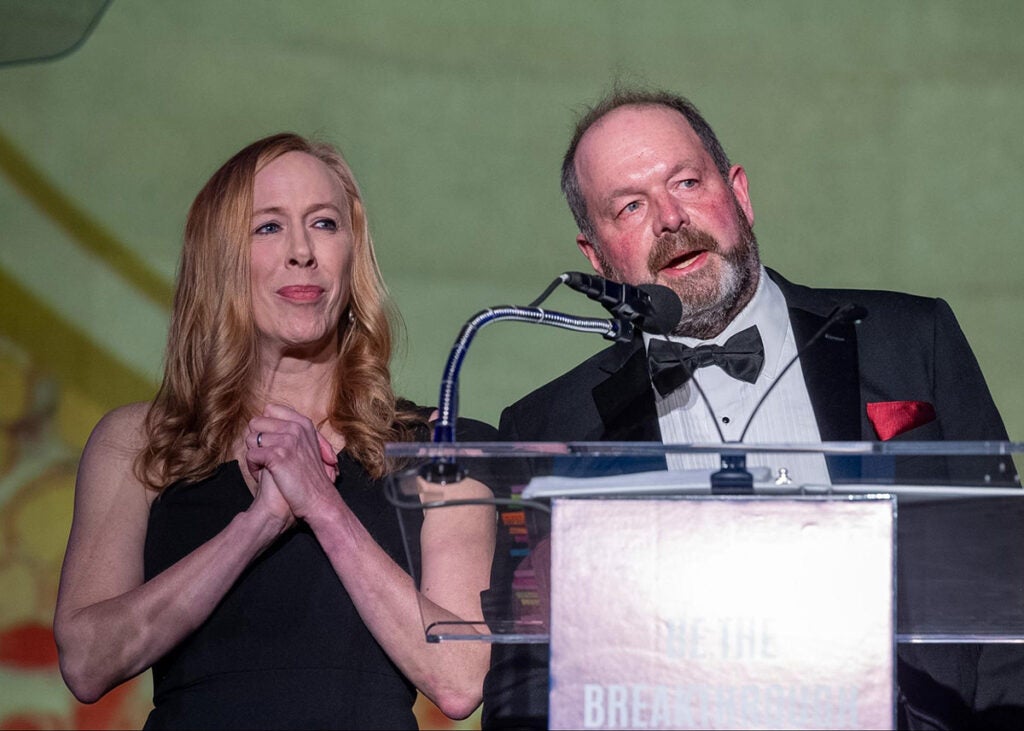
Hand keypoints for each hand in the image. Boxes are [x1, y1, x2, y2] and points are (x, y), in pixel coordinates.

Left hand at [245, 404, 340, 519]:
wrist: (318, 500)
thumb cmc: (310, 477)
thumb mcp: (308, 445)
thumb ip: (291, 430)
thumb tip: (266, 417)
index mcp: (303, 423)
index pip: (270, 409)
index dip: (264, 427)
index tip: (271, 442)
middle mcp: (295, 427)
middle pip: (256, 423)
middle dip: (256, 441)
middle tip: (265, 458)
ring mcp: (288, 440)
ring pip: (250, 439)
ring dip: (253, 456)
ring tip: (265, 468)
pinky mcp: (278, 455)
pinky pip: (250, 455)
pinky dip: (253, 468)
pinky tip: (263, 476)